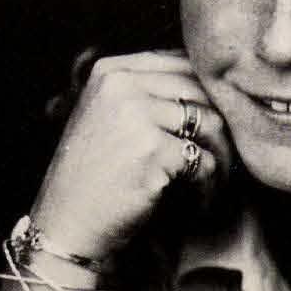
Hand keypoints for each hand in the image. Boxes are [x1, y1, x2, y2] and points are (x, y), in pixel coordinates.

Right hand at [29, 51, 230, 264]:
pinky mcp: (152, 150)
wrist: (67, 226)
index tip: (213, 130)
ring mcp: (136, 114)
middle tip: (224, 161)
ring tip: (214, 183)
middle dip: (222, 129)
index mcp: (111, 71)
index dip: (207, 96)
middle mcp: (122, 85)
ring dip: (222, 159)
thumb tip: (211, 84)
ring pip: (211, 124)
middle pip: (201, 92)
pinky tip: (200, 202)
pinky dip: (210, 187)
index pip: (182, 64)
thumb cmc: (95, 178)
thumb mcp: (108, 118)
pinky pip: (206, 161)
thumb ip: (147, 92)